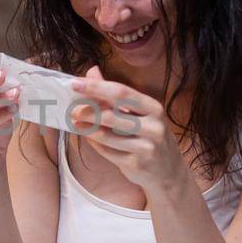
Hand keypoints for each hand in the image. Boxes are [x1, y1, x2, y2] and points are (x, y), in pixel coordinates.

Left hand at [69, 66, 190, 194]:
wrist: (169, 171)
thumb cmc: (150, 135)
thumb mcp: (140, 112)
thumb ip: (114, 93)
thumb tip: (92, 71)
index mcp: (153, 108)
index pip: (121, 93)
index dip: (96, 87)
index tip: (75, 84)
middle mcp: (153, 127)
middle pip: (112, 115)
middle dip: (88, 111)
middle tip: (72, 109)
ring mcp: (146, 147)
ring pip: (107, 136)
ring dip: (87, 129)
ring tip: (77, 123)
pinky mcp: (136, 164)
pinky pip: (107, 152)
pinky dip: (95, 144)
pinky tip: (89, 137)